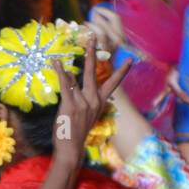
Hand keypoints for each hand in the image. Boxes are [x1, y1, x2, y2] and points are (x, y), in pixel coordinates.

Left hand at [50, 38, 132, 169]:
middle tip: (93, 39)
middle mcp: (93, 101)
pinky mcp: (70, 106)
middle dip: (92, 54)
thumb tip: (72, 75)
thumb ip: (79, 95)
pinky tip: (57, 63)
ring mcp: (83, 103)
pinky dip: (60, 73)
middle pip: (93, 73)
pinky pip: (65, 86)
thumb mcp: (83, 113)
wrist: (72, 149)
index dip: (122, 71)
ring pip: (75, 79)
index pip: (113, 84)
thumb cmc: (76, 132)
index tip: (131, 60)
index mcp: (99, 103)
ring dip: (66, 69)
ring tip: (59, 59)